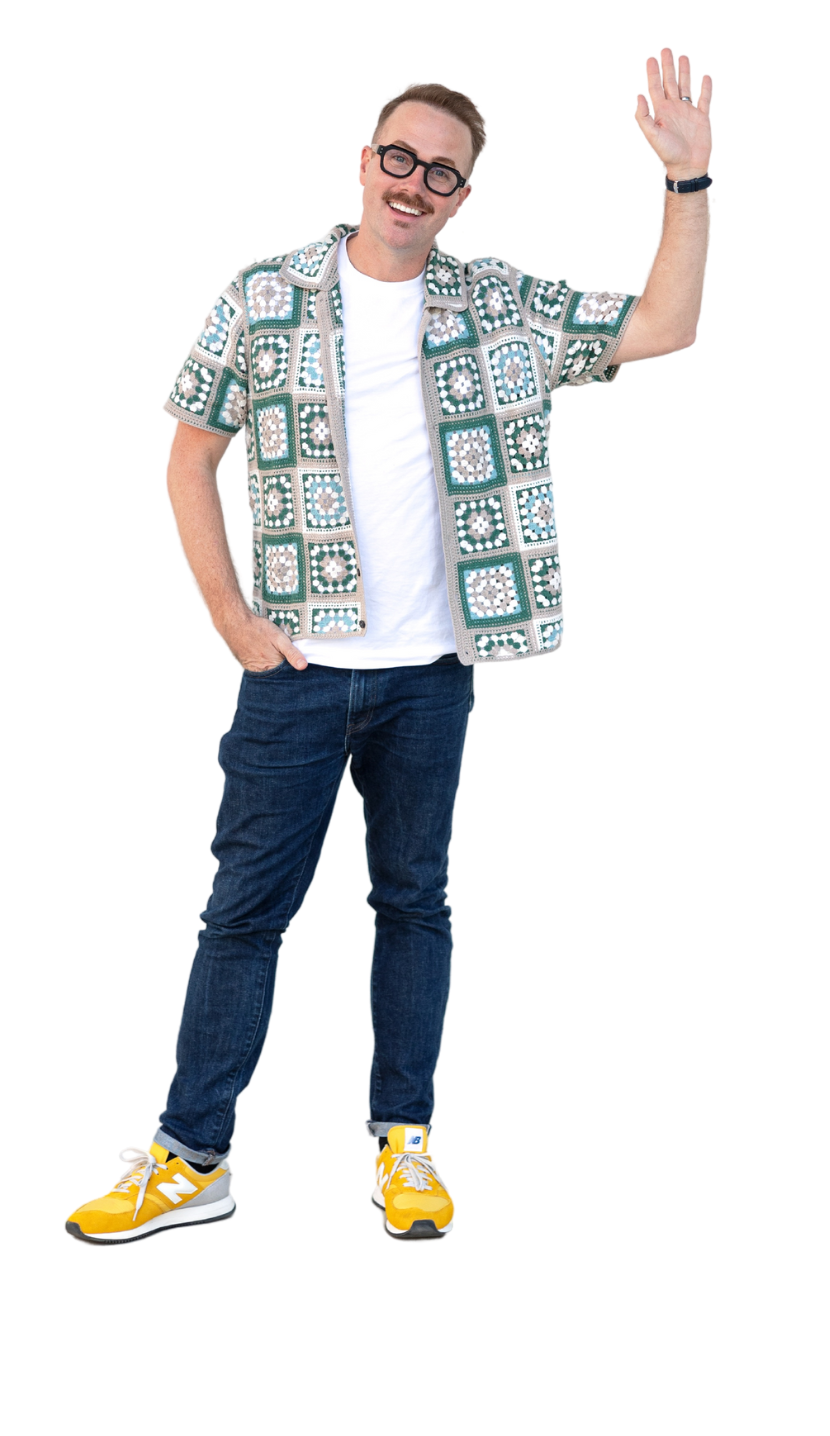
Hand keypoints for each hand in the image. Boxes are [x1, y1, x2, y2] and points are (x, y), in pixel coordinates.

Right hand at [220, 612, 307, 670]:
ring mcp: (251, 670)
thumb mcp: (279, 638)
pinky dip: (263, 666)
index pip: (287, 675)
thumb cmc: (257, 629)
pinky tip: (263, 656)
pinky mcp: (245, 666)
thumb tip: (303, 667)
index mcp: (271, 667)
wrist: (233, 623)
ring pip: (267, 675)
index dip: (293, 669)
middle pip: (277, 677)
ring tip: (271, 654)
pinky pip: (257, 671)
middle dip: (282, 671)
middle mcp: (261, 672)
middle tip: (281, 656)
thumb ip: (291, 653)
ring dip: (272, 668)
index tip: (297, 664)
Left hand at [634, 47, 712, 178]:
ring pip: (686, 86)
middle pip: (670, 82)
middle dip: (668, 65)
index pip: (655, 87)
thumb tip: (639, 95)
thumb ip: (644, 116)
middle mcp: (673, 109)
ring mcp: (687, 112)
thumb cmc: (669, 155)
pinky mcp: (701, 117)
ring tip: (683, 57)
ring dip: (684, 72)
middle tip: (666, 49)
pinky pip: (704, 99)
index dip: (652, 72)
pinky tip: (705, 76)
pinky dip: (706, 87)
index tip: (650, 58)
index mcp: (661, 112)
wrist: (687, 167)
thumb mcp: (652, 135)